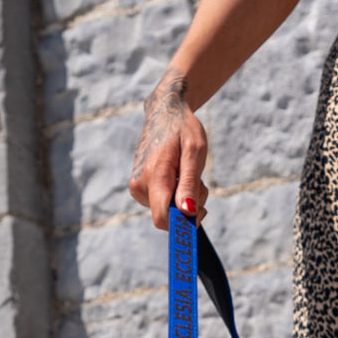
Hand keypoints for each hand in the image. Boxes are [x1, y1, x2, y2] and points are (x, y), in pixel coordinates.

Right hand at [129, 69, 209, 228]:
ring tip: (187, 174)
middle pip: (168, 218)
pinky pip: (162, 205)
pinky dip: (175, 197)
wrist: (163, 112)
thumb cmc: (183, 129)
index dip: (182, 225)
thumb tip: (186, 212)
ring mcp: (137, 188)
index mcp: (154, 175)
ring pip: (166, 212)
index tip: (200, 214)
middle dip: (188, 208)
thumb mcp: (194, 151)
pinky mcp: (138, 189)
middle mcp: (140, 185)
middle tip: (199, 183)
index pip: (163, 219)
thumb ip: (190, 183)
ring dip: (184, 201)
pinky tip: (177, 176)